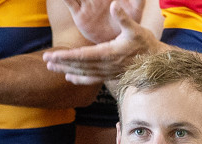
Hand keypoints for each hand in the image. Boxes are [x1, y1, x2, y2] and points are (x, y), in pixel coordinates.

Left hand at [44, 2, 161, 83]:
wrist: (155, 62)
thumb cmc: (145, 44)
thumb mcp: (136, 28)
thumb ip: (123, 18)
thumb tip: (114, 4)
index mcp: (108, 54)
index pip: (82, 56)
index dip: (66, 56)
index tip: (53, 55)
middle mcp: (105, 66)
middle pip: (79, 65)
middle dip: (61, 63)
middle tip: (45, 60)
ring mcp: (106, 72)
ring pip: (82, 73)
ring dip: (66, 70)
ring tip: (50, 68)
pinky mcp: (108, 75)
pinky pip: (91, 79)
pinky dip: (79, 78)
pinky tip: (69, 78)